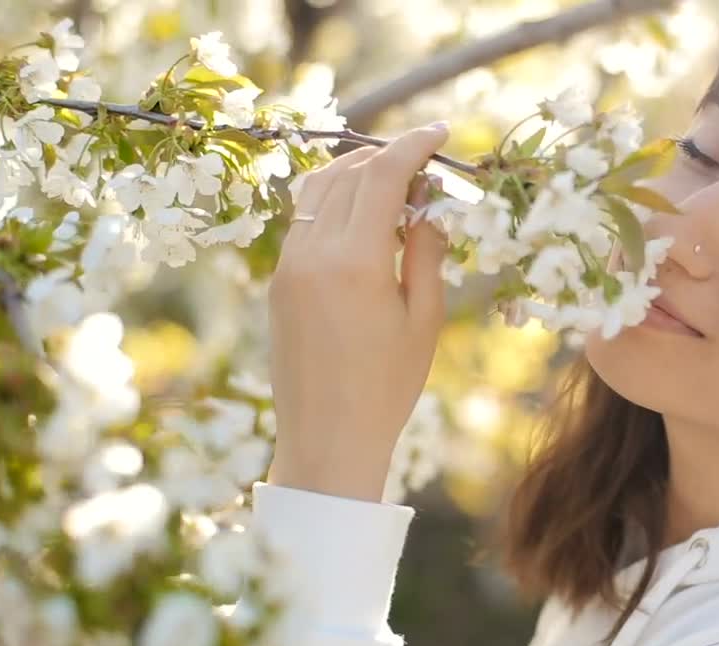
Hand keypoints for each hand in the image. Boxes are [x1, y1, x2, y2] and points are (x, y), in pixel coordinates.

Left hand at [267, 123, 450, 501]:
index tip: (440, 133)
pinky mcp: (279, 282)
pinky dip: (335, 202)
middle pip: (348, 173)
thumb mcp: (422, 321)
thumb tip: (429, 208)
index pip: (382, 176)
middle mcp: (313, 254)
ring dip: (356, 172)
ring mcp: (288, 266)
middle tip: (426, 165)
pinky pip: (304, 220)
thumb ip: (426, 254)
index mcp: (355, 263)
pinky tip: (364, 218)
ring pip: (319, 190)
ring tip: (394, 182)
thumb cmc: (387, 388)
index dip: (413, 147)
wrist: (327, 439)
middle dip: (389, 156)